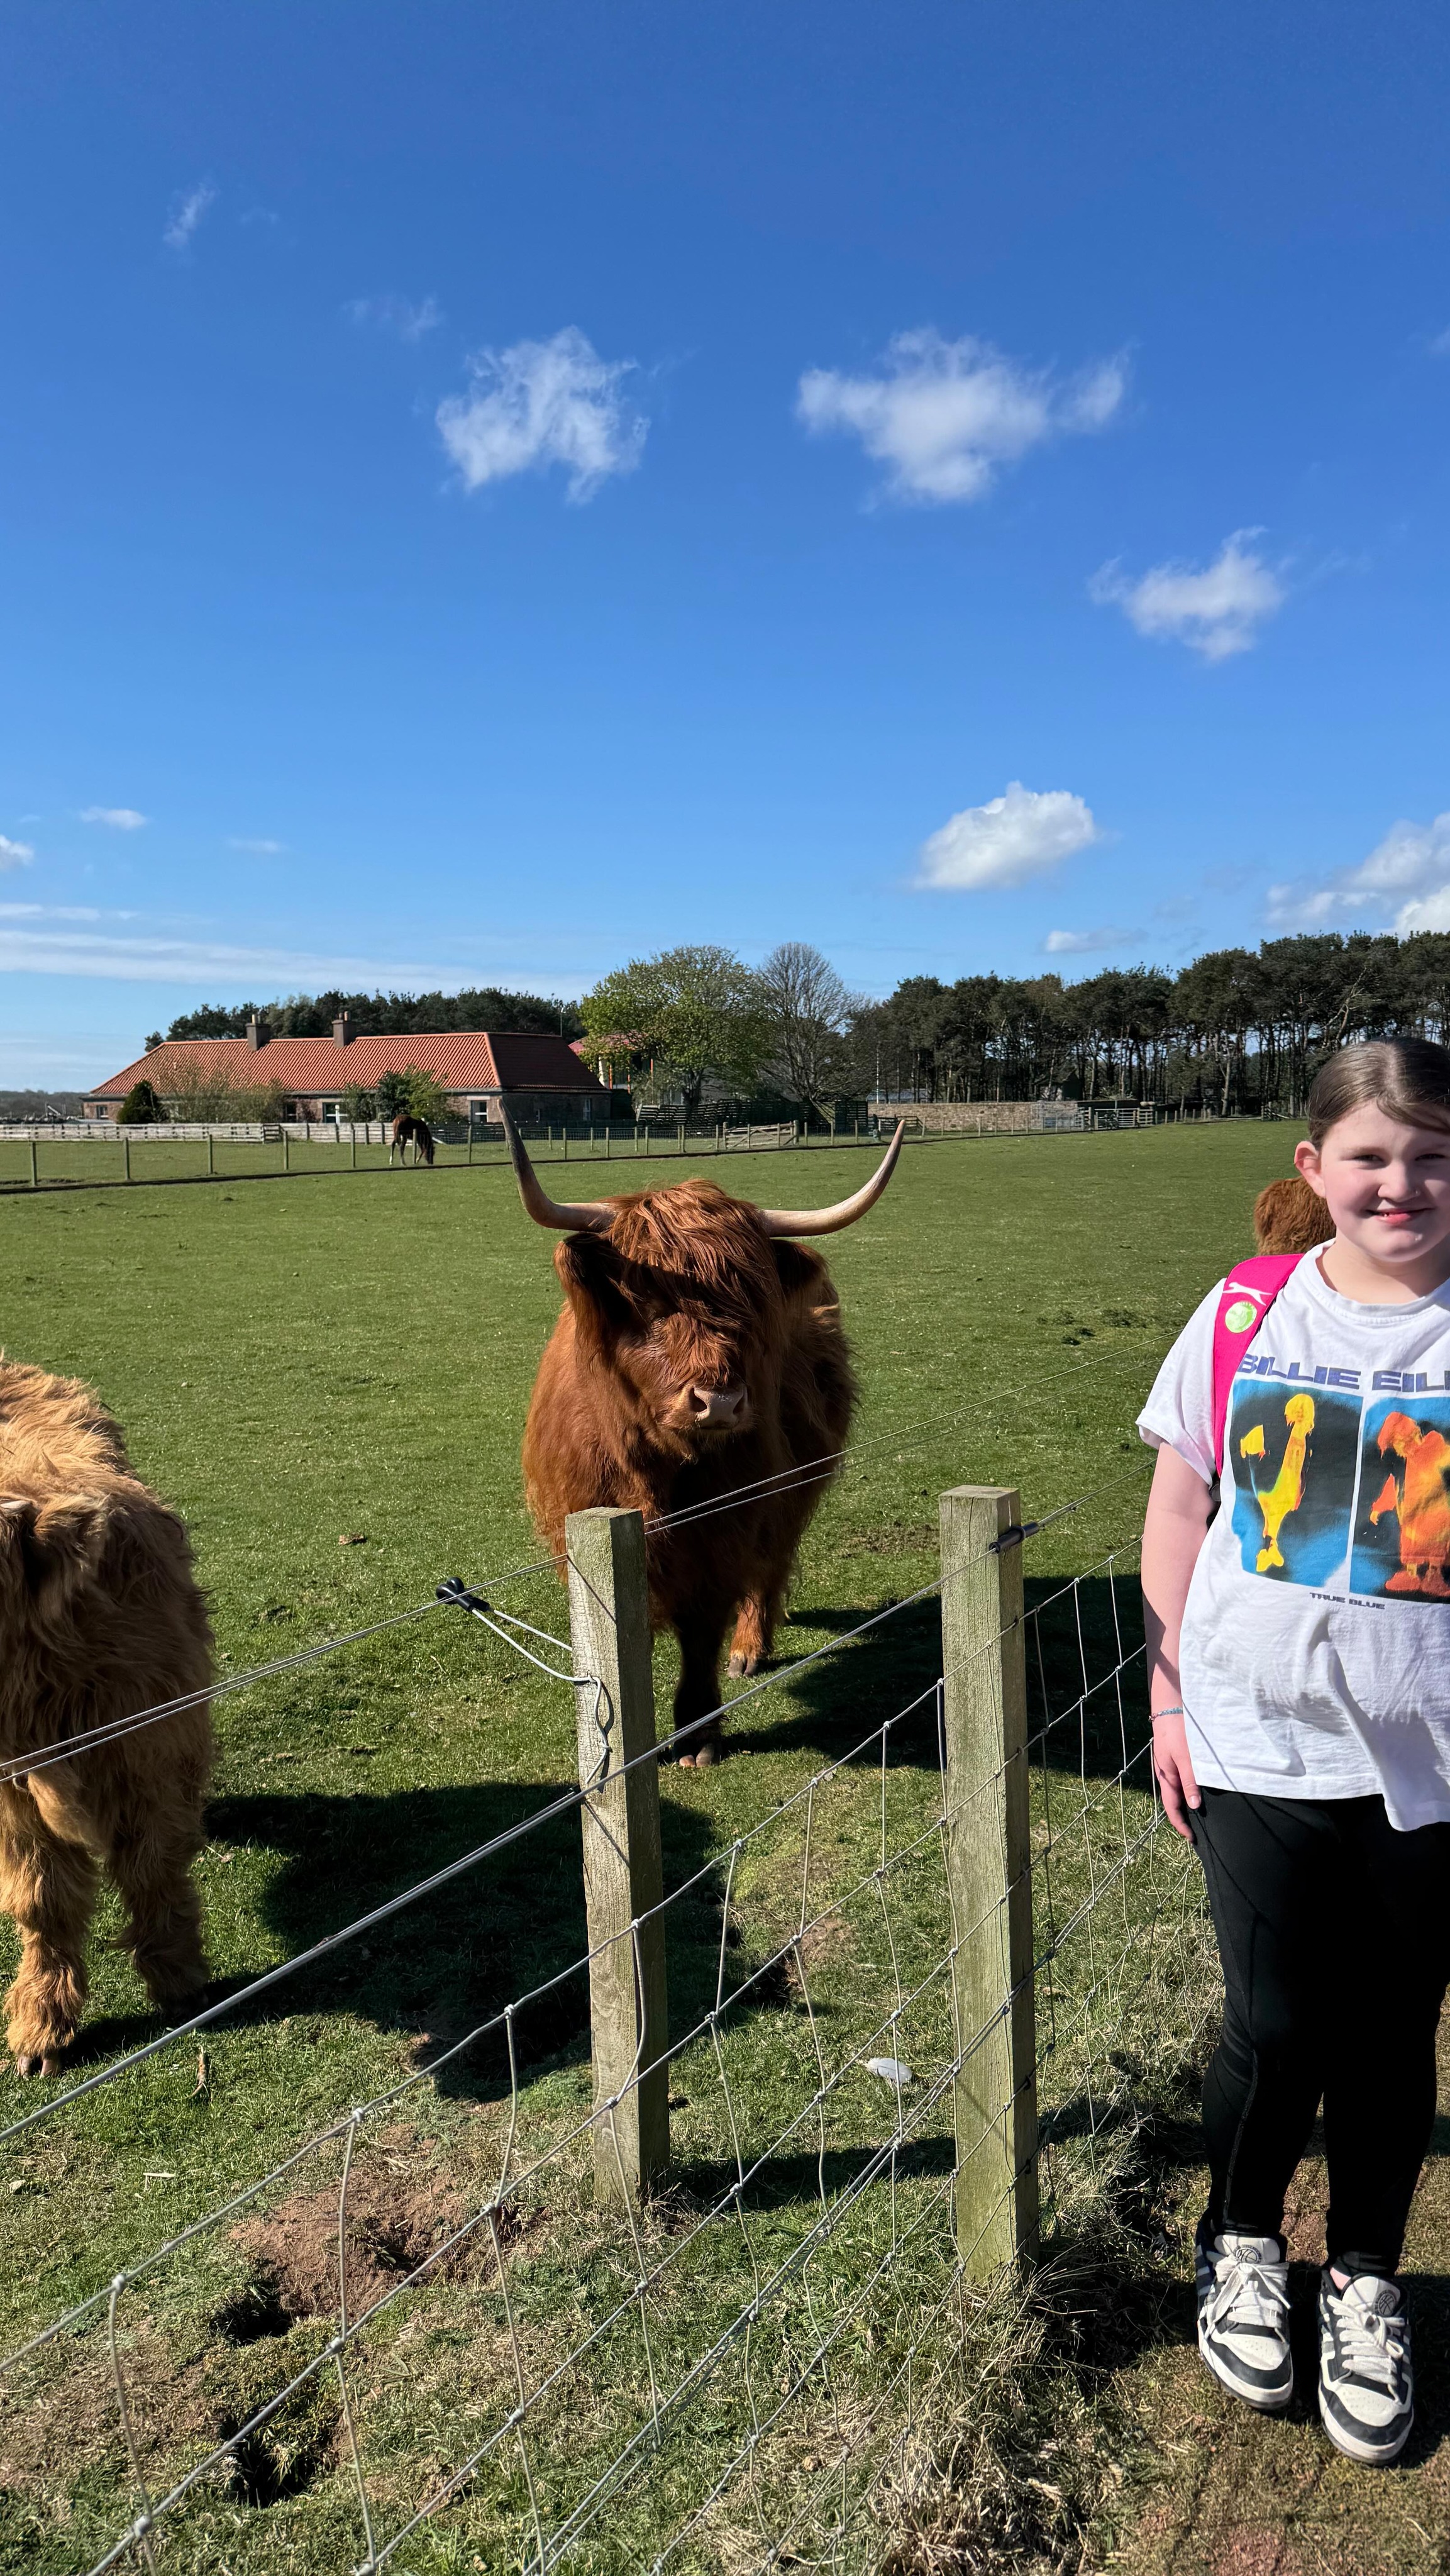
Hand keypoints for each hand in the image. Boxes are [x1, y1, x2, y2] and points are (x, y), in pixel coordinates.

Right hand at [1152, 1708, 1200, 1840]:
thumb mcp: (1185, 1757)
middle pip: (1175, 1801)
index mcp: (1166, 1777)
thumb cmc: (1176, 1730)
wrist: (1169, 1705)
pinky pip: (1182, 1779)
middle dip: (1185, 1817)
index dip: (1181, 1825)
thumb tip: (1194, 1806)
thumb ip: (1190, 1781)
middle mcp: (1167, 1774)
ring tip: (1201, 1814)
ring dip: (1188, 1804)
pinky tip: (1199, 1790)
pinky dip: (1190, 1790)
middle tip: (1198, 1830)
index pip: (1172, 1808)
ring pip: (1179, 1791)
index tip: (1192, 1838)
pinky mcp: (1176, 1757)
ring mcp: (1171, 1765)